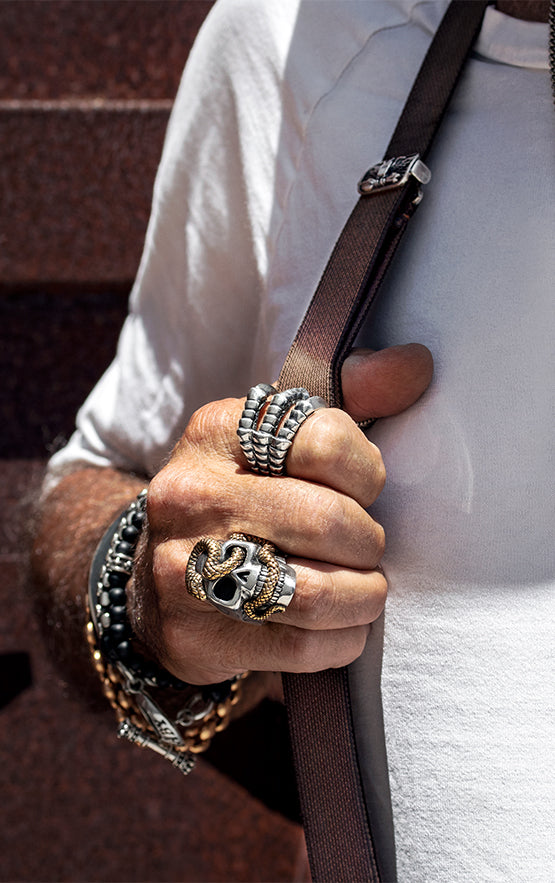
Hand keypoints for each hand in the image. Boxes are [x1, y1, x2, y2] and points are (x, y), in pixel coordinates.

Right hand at [130, 344, 432, 686]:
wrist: (154, 580)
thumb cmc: (243, 499)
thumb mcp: (281, 438)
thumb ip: (353, 395)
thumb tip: (417, 362)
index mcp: (217, 431)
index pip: (326, 441)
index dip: (366, 474)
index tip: (361, 491)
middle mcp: (192, 493)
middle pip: (327, 521)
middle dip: (367, 542)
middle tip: (365, 548)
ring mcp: (183, 567)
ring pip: (316, 592)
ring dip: (363, 596)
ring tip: (363, 590)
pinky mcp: (194, 635)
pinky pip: (302, 646)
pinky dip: (342, 639)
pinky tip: (338, 626)